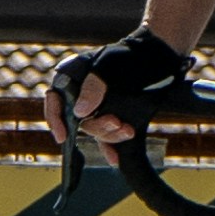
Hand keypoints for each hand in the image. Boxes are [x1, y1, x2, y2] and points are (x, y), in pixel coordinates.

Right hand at [50, 27, 186, 146]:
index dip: (55, 118)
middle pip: (77, 120)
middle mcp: (82, 95)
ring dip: (110, 135)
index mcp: (74, 77)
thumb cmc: (131, 56)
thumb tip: (79, 113)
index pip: (54, 99)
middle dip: (97, 126)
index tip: (63, 136)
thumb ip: (93, 88)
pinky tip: (114, 159)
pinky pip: (106, 138)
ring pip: (94, 130)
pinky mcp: (113, 116)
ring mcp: (98, 107)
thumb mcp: (109, 68)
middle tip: (116, 122)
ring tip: (127, 129)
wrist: (159, 57)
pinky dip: (110, 149)